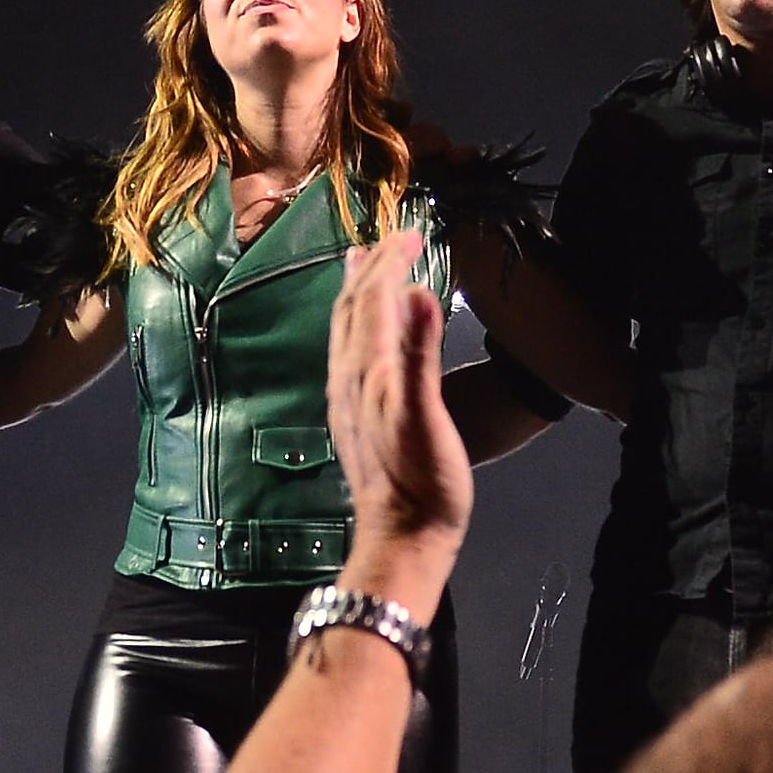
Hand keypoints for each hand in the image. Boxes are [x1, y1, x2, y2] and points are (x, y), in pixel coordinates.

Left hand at [326, 228, 470, 600]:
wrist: (401, 539)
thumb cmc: (424, 483)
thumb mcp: (428, 418)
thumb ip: (420, 355)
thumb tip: (418, 293)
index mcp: (369, 372)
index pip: (374, 299)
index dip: (390, 262)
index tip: (412, 234)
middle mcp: (349, 379)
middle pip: (352, 308)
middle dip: (370, 268)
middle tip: (391, 239)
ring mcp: (346, 398)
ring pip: (344, 330)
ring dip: (354, 291)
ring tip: (359, 264)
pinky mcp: (352, 415)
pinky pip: (347, 352)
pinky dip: (355, 324)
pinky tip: (363, 332)